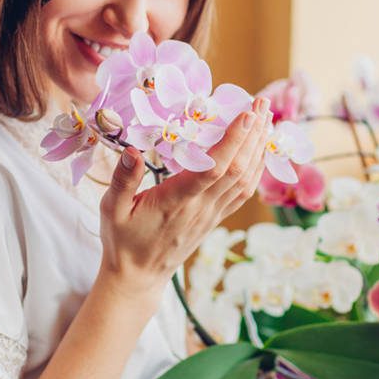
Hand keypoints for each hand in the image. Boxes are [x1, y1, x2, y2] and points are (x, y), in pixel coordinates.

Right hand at [96, 97, 271, 299]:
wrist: (139, 276)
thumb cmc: (123, 240)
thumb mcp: (111, 210)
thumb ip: (123, 180)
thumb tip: (131, 150)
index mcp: (177, 201)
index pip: (213, 169)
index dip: (233, 141)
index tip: (247, 114)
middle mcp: (201, 207)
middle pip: (238, 168)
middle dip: (254, 134)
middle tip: (263, 102)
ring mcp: (213, 213)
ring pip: (246, 178)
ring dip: (259, 147)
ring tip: (267, 117)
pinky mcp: (216, 217)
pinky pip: (244, 191)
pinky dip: (257, 167)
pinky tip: (261, 149)